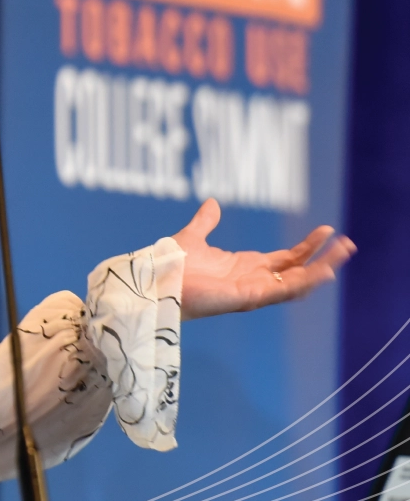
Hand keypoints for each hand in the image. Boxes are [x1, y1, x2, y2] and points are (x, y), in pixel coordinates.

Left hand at [174, 198, 355, 320]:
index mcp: (245, 267)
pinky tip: (322, 271)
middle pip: (298, 271)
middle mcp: (253, 280)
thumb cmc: (170, 265)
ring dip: (320, 269)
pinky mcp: (246, 298)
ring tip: (342, 254)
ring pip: (296, 283)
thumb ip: (206, 222)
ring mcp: (252, 291)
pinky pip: (281, 292)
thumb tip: (213, 202)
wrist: (154, 281)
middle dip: (323, 259)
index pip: (286, 259)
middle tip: (347, 244)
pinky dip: (302, 282)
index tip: (326, 230)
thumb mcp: (193, 237)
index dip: (307, 247)